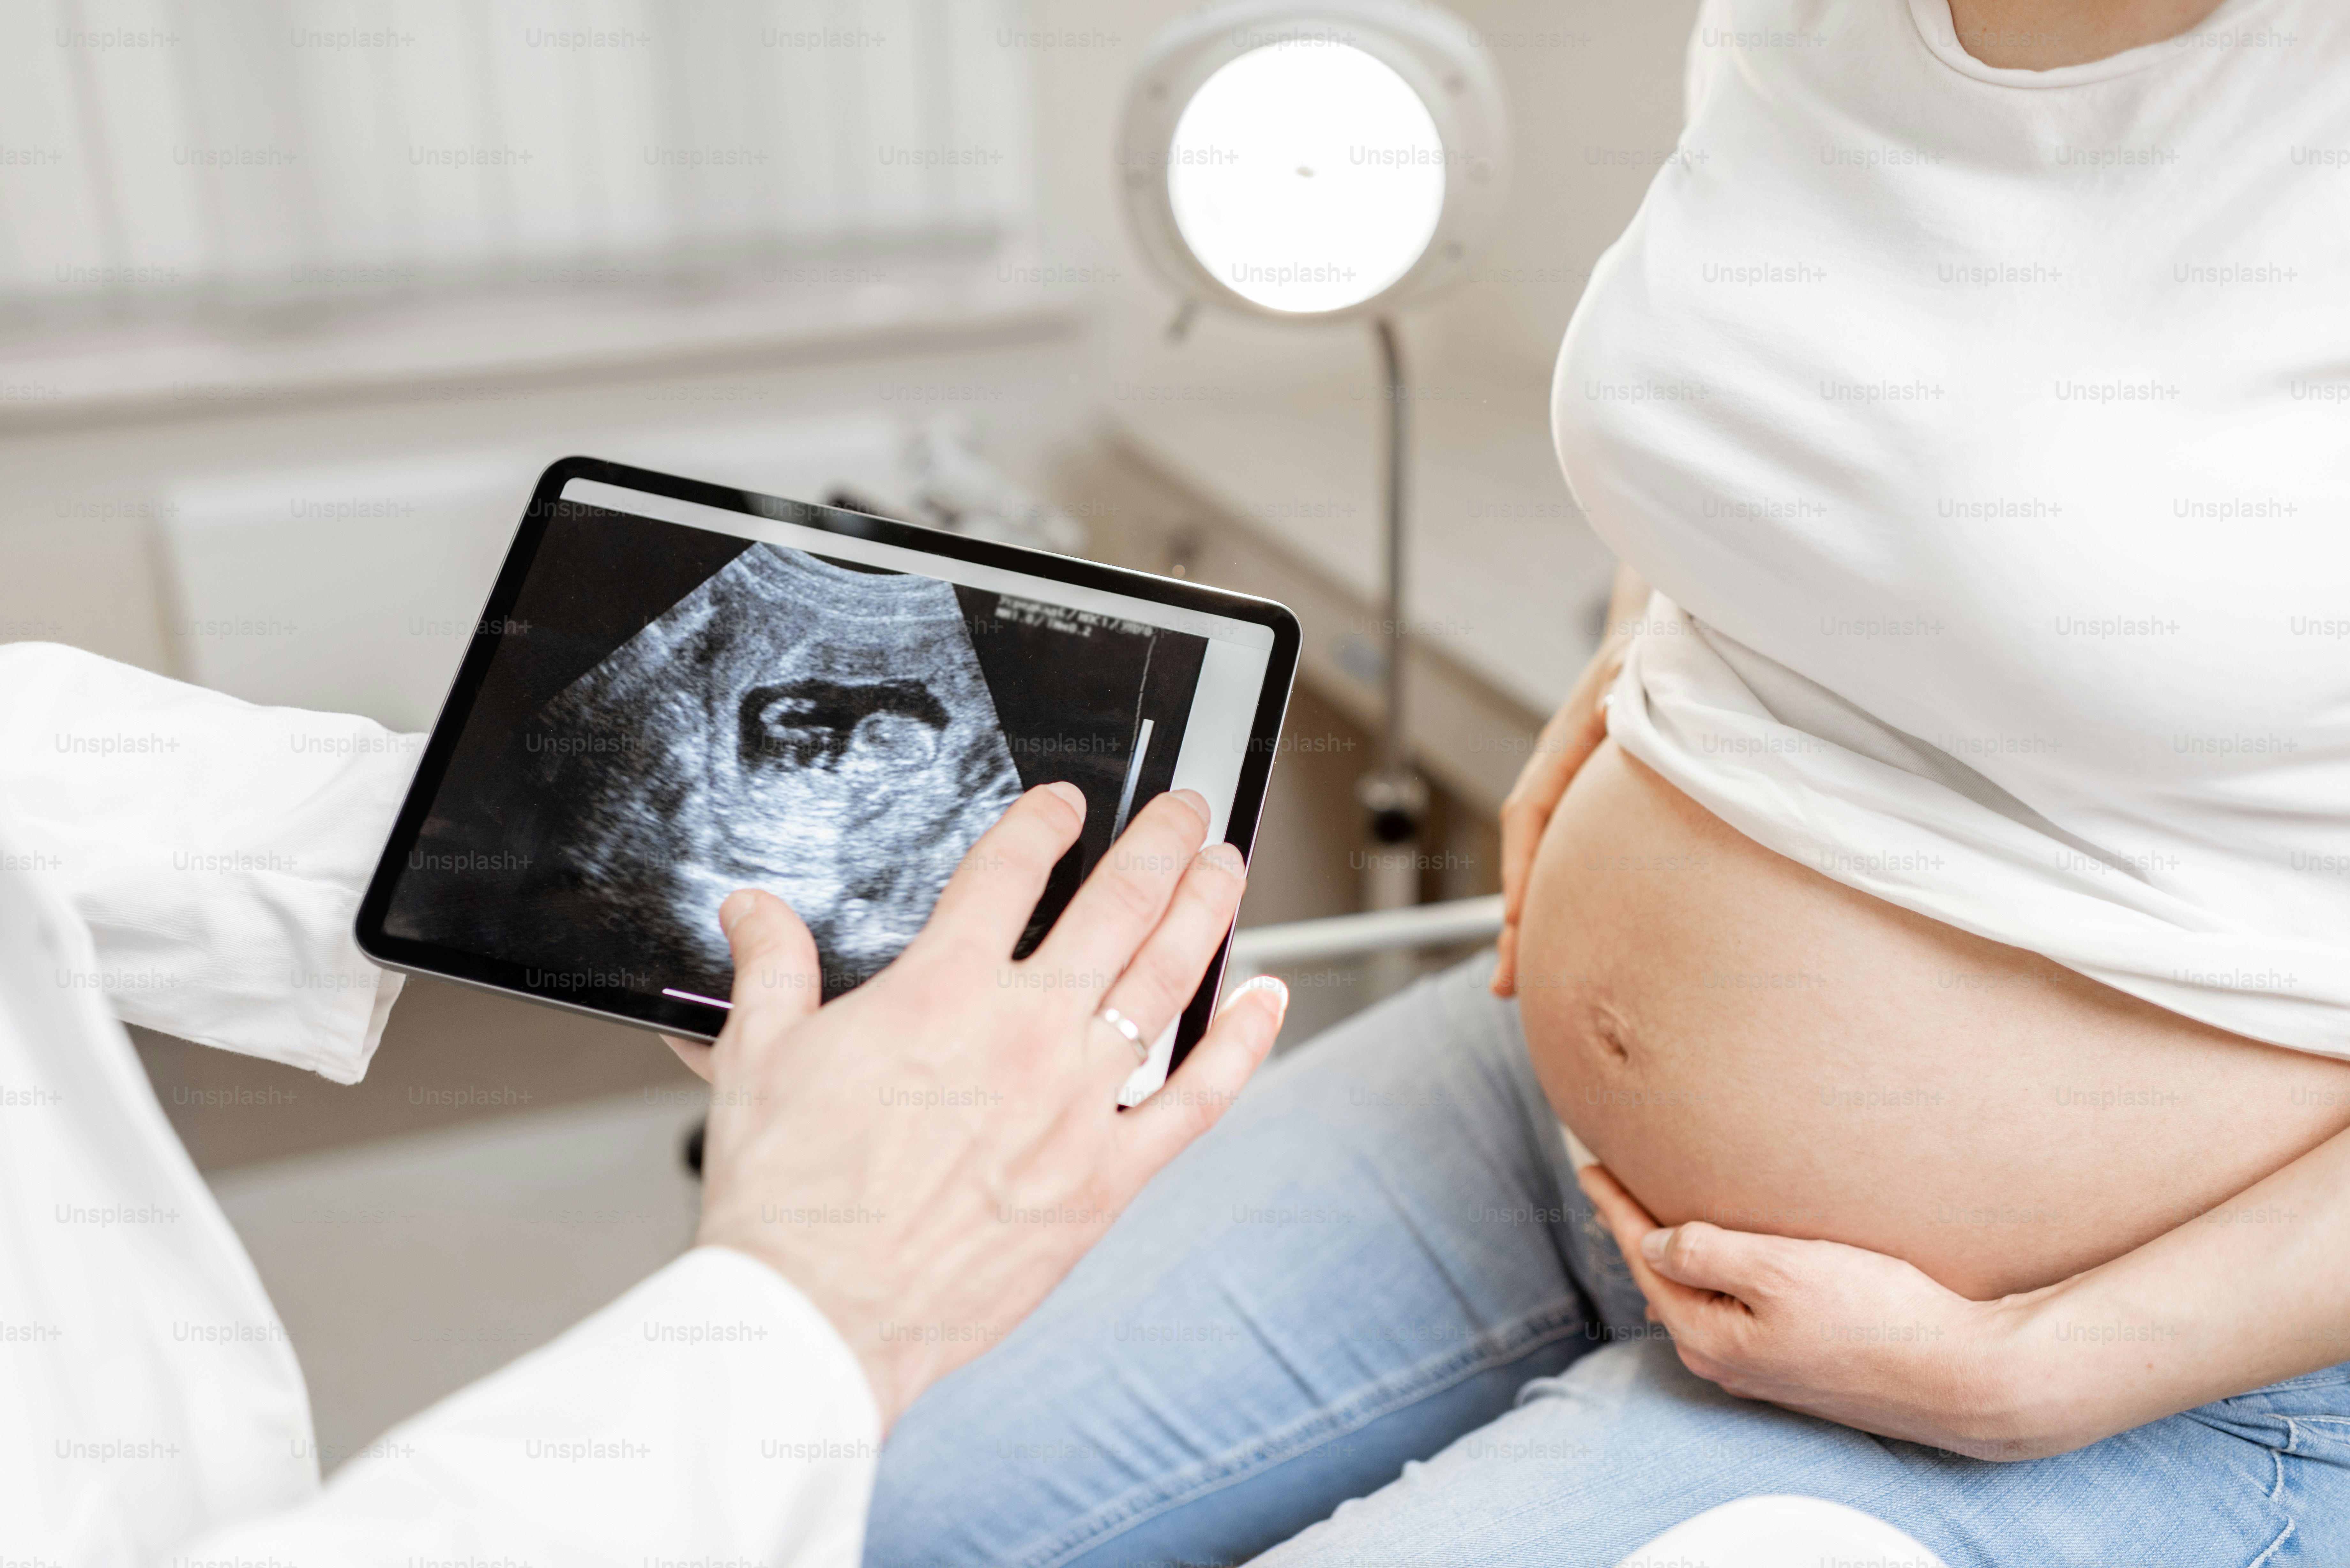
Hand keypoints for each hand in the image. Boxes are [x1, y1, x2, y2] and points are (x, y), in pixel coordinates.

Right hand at [679, 783, 1286, 1427]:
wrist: (816, 1313)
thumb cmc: (787, 1198)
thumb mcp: (757, 1059)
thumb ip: (770, 970)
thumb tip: (753, 910)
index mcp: (941, 991)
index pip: (1009, 870)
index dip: (1043, 822)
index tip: (1064, 805)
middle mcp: (1024, 1033)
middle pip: (1117, 905)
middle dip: (1162, 842)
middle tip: (1186, 810)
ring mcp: (1075, 1104)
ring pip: (1169, 979)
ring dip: (1207, 909)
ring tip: (1227, 865)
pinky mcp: (1106, 1178)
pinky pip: (1198, 1098)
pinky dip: (1242, 1043)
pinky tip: (1266, 998)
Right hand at [1491, 631, 1628, 996]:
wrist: (1650, 639)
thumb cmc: (1649, 657)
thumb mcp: (1640, 672)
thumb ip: (1625, 695)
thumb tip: (1610, 708)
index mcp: (1559, 747)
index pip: (1529, 812)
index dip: (1522, 867)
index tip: (1517, 921)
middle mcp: (1553, 775)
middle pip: (1524, 854)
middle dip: (1515, 921)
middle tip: (1506, 985)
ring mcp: (1566, 793)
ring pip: (1540, 863)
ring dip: (1529, 921)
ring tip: (1517, 983)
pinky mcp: (1584, 806)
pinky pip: (1563, 859)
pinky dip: (1556, 900)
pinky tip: (1559, 939)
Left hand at [1577, 1163, 2058, 1459]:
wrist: (1960, 1377)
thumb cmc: (1876, 1316)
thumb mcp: (1780, 1271)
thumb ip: (1707, 1253)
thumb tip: (1652, 1241)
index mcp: (1708, 1335)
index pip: (1644, 1256)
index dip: (1614, 1206)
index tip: (1589, 1165)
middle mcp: (1726, 1360)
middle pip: (1664, 1281)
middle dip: (1637, 1232)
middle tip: (1613, 1185)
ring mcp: (1762, 1368)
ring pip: (1699, 1299)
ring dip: (1677, 1257)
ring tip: (1657, 1216)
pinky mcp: (1799, 1364)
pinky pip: (1735, 1312)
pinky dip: (1717, 1278)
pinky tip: (1723, 1263)